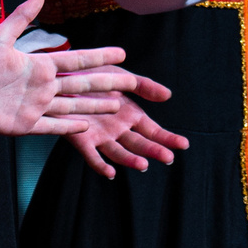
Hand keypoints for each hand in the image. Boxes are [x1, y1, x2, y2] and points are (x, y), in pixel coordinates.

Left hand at [0, 0, 148, 135]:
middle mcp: (42, 87)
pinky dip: (69, 128)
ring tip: (118, 107)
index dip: (100, 57)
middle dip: (107, 83)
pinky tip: (88, 127)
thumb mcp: (0, 37)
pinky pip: (53, 127)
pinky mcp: (26, 126)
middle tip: (134, 83)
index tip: (123, 54)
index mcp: (39, 65)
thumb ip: (22, 16)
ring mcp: (36, 107)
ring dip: (95, 107)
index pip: (77, 60)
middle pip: (82, 85)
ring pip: (73, 107)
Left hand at [60, 83, 190, 178]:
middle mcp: (118, 129)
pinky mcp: (82, 139)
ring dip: (131, 160)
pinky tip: (110, 173)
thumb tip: (168, 95)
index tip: (183, 144)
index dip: (168, 138)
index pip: (154, 131)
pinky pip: (92, 156)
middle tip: (167, 157)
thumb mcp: (122, 77)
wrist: (63, 74)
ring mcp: (101, 136)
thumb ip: (144, 86)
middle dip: (154, 150)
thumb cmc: (94, 75)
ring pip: (119, 152)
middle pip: (140, 143)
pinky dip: (101, 165)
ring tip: (143, 165)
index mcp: (130, 115)